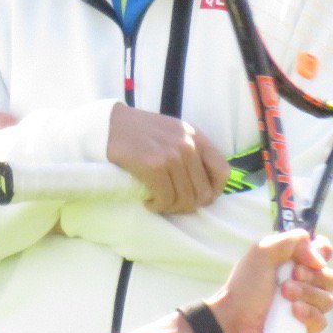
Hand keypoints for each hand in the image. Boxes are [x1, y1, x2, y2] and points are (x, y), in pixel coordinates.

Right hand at [108, 106, 229, 213]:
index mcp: (197, 136)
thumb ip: (191, 151)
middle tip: (172, 204)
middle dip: (188, 205)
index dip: (214, 191)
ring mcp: (172, 155)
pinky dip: (157, 206)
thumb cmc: (139, 132)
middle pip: (203, 192)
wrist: (109, 125)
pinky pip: (165, 198)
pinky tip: (148, 201)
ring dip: (171, 207)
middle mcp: (188, 145)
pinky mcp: (154, 165)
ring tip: (158, 202)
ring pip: (185, 199)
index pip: (223, 172)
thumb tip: (203, 185)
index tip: (198, 197)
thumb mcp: (173, 133)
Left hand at [208, 231, 332, 332]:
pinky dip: (308, 314)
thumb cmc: (244, 288)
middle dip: (313, 276)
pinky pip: (321, 321)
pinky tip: (293, 312)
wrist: (232, 323)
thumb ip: (293, 241)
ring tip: (284, 294)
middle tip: (290, 277)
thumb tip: (320, 259)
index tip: (312, 256)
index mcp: (293, 264)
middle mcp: (302, 285)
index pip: (323, 253)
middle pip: (330, 277)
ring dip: (307, 294)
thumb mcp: (263, 252)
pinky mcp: (303, 330)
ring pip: (327, 299)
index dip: (323, 252)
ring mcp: (305, 308)